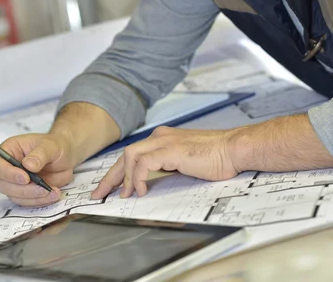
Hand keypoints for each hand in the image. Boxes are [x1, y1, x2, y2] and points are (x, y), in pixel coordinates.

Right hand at [0, 131, 75, 206]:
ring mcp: (15, 182)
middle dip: (24, 189)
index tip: (25, 178)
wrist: (65, 156)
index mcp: (10, 150)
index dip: (8, 174)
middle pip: (4, 185)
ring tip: (52, 191)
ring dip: (33, 197)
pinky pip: (27, 202)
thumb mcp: (51, 145)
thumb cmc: (54, 146)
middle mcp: (9, 167)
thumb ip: (40, 154)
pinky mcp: (24, 193)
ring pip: (15, 196)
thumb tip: (28, 165)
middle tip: (42, 188)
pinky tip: (53, 194)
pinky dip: (40, 201)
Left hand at [92, 126, 239, 199]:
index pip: (132, 154)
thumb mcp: (184, 163)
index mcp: (163, 139)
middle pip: (125, 154)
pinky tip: (140, 190)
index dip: (117, 172)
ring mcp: (164, 142)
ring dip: (122, 178)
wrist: (233, 150)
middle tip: (99, 194)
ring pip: (129, 156)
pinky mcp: (170, 150)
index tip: (108, 188)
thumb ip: (167, 167)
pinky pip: (142, 163)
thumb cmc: (215, 157)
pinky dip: (137, 178)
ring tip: (123, 195)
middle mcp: (160, 137)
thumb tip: (150, 183)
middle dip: (110, 176)